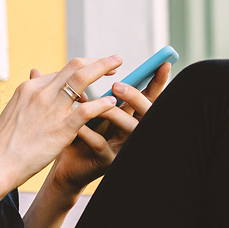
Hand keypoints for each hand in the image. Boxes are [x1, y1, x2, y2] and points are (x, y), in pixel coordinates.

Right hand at [0, 55, 124, 195]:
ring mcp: (51, 109)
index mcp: (29, 88)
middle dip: (97, 61)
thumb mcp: (15, 113)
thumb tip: (37, 81)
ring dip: (103, 69)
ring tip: (118, 68)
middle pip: (74, 66)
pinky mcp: (60, 129)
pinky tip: (113, 103)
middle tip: (115, 60)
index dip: (81, 71)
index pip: (61, 72)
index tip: (94, 73)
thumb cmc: (5, 144)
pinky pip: (87, 110)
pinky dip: (102, 103)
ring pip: (82, 79)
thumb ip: (30, 97)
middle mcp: (40, 92)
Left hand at [46, 61, 171, 195]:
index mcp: (131, 117)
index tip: (163, 63)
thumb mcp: (91, 110)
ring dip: (113, 114)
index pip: (150, 97)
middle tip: (116, 85)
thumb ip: (95, 92)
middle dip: (135, 97)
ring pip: (129, 128)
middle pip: (147, 113)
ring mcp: (122, 148)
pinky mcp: (107, 161)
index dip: (158, 82)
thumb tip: (87, 63)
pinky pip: (101, 145)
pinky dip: (89, 133)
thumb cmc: (79, 134)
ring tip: (94, 103)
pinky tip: (77, 125)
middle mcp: (132, 132)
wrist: (65, 165)